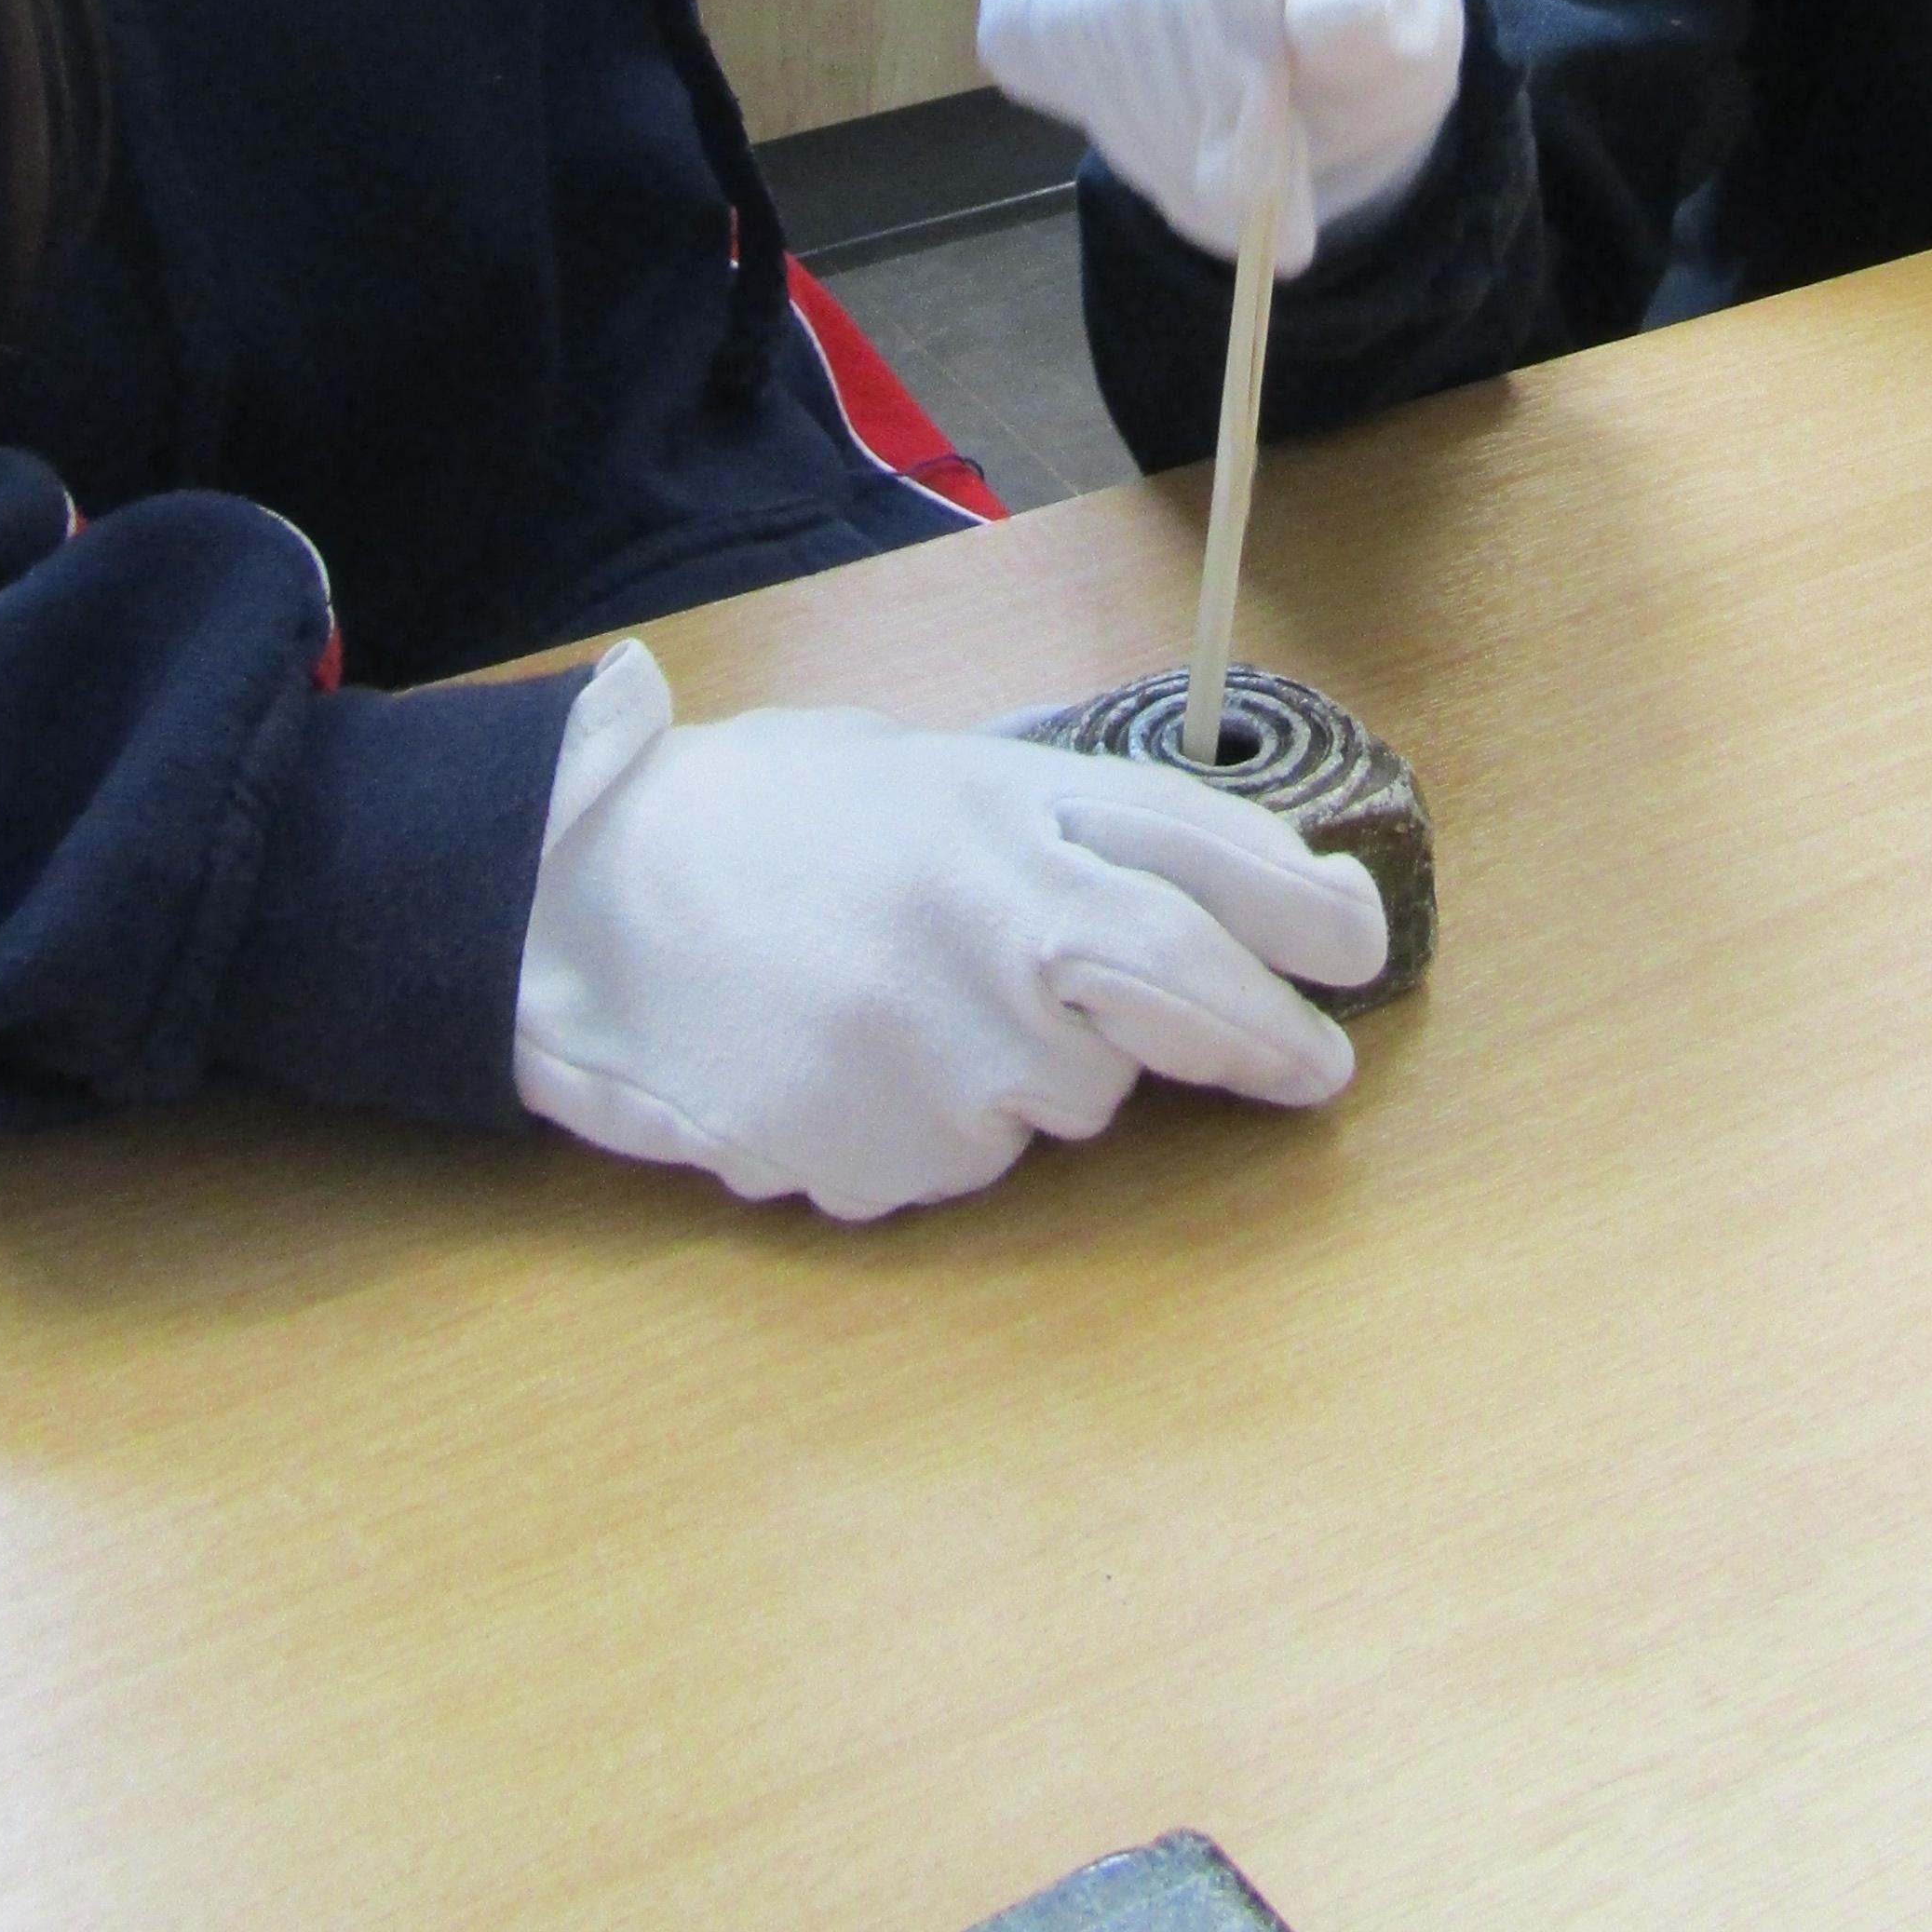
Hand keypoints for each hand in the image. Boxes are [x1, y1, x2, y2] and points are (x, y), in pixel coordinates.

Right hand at [511, 643, 1388, 1219]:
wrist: (574, 906)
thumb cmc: (750, 822)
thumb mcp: (911, 770)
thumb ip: (1043, 821)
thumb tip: (1195, 885)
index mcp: (999, 802)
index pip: (1202, 853)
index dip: (1302, 909)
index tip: (1357, 951)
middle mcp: (990, 917)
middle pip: (1183, 987)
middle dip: (1265, 1034)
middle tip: (1309, 1065)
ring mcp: (935, 1044)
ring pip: (1066, 1100)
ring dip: (1033, 1073)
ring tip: (911, 1007)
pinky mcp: (877, 1148)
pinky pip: (957, 1161)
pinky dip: (930, 1128)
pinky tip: (846, 1063)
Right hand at [976, 0, 1462, 272]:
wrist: (1311, 43)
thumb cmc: (1371, 23)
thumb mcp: (1414, 32)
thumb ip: (1381, 16)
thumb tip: (1317, 13)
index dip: (1224, 32)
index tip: (1257, 162)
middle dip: (1189, 115)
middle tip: (1248, 220)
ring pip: (1073, 17)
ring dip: (1146, 132)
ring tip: (1221, 192)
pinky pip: (1026, 38)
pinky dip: (1092, 108)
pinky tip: (1164, 130)